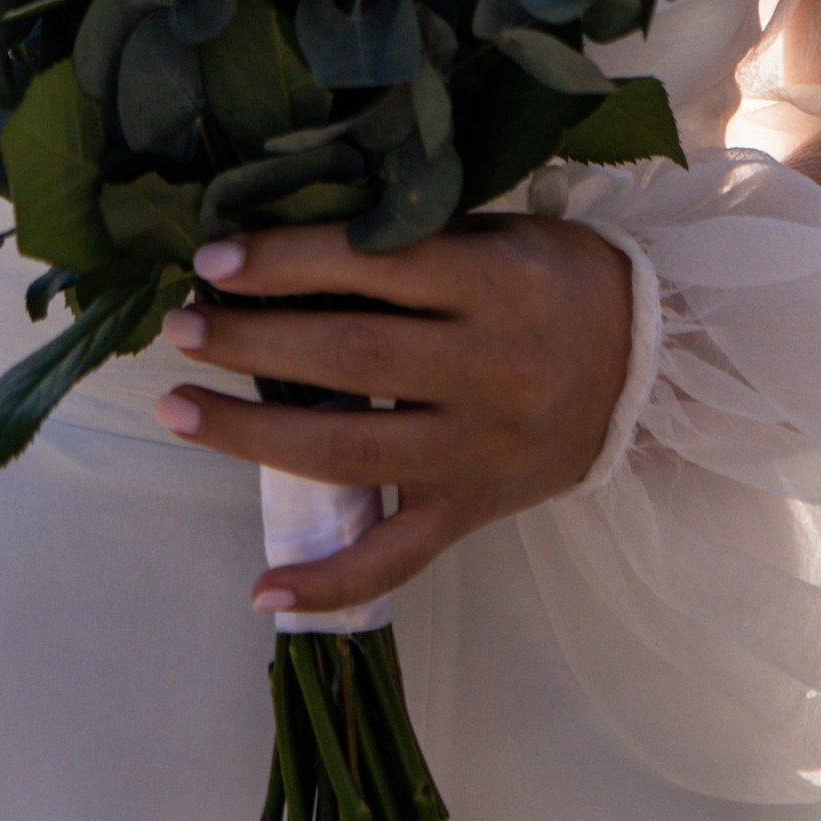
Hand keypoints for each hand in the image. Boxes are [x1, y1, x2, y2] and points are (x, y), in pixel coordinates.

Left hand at [155, 213, 633, 617]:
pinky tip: (264, 589)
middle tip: (180, 327)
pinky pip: (396, 557)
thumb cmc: (551, 277)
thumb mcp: (494, 231)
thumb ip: (408, 237)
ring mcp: (479, 452)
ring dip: (250, 434)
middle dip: (250, 341)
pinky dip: (329, 582)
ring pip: (350, 451)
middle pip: (349, 357)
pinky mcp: (474, 510)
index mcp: (498, 283)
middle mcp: (490, 371)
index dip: (287, 261)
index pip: (375, 266)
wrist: (642, 364)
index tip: (213, 259)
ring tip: (178, 407)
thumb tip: (283, 239)